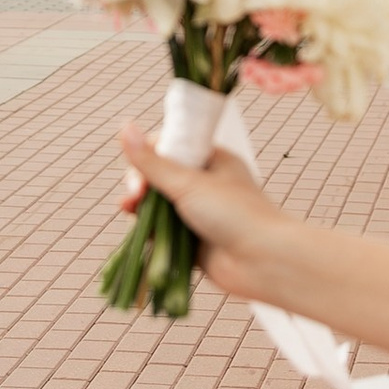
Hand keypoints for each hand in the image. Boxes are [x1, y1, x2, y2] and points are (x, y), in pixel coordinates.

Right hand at [116, 124, 295, 301]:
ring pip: (159, 205)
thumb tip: (125, 127)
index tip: (140, 168)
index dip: (149, 154)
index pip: (170, 147)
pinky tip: (139, 230)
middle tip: (137, 194)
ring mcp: (198, 214)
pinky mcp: (192, 241)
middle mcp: (205, 185)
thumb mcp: (188, 183)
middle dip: (142, 183)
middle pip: (160, 176)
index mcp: (212, 160)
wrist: (263, 261)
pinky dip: (150, 230)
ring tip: (129, 209)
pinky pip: (163, 231)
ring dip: (141, 206)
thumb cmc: (234, 214)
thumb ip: (153, 161)